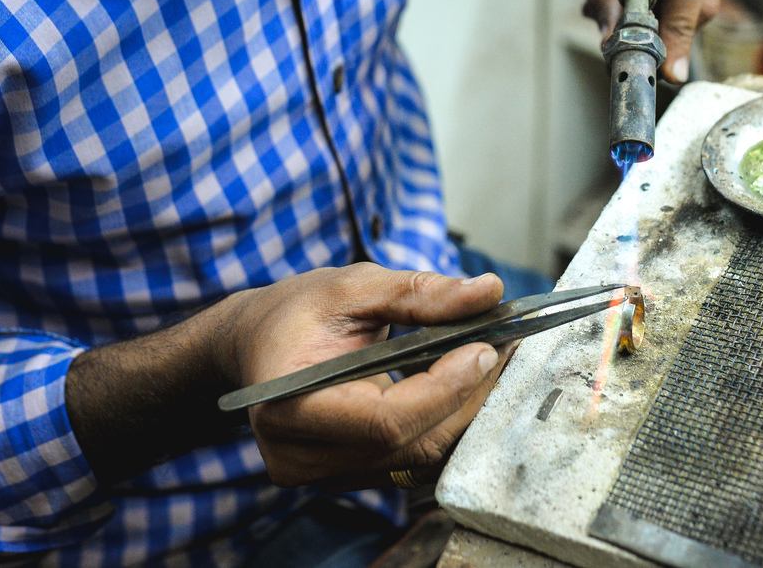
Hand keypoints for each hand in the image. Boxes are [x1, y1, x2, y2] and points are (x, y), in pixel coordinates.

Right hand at [219, 263, 507, 488]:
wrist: (258, 343)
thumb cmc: (295, 311)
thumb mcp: (350, 286)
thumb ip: (417, 292)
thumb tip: (487, 291)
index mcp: (288, 409)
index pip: (384, 421)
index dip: (443, 389)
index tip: (484, 347)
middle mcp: (302, 457)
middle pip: (410, 444)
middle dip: (467, 396)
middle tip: (505, 347)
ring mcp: (326, 475)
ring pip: (420, 457)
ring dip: (464, 410)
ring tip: (490, 359)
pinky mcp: (350, 476)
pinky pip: (413, 457)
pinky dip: (447, 420)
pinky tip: (464, 382)